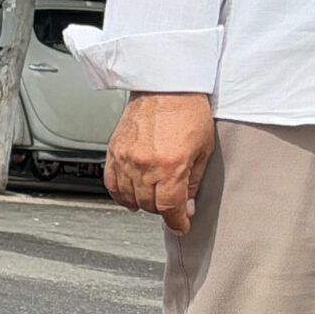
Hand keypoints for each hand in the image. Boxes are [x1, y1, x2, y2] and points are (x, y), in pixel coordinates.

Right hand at [105, 93, 215, 234]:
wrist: (166, 87)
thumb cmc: (188, 111)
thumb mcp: (203, 150)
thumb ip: (194, 182)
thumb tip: (188, 205)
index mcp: (171, 166)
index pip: (170, 207)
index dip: (177, 222)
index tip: (181, 226)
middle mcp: (145, 165)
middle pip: (148, 205)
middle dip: (162, 211)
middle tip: (172, 208)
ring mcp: (126, 159)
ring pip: (129, 197)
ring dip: (142, 204)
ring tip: (152, 201)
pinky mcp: (114, 151)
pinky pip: (111, 183)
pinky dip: (120, 194)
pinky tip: (129, 196)